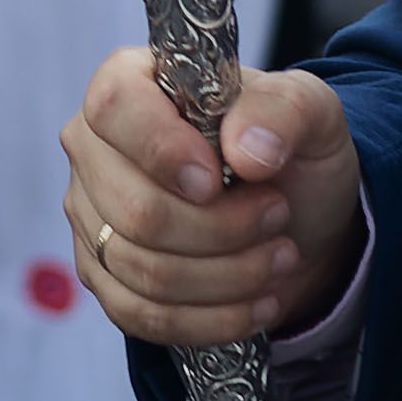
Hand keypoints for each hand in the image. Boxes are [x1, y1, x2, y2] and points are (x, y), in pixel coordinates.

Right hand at [59, 46, 360, 349]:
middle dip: (223, 230)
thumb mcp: (311, 113)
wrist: (293, 217)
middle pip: (135, 210)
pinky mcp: (101, 272)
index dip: (163, 151)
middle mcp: (94, 145)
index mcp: (131, 82)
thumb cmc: (289, 152)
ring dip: (227, 276)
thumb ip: (284, 111)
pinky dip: (210, 318)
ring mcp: (90, 212)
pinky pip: (139, 314)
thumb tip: (247, 149)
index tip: (219, 180)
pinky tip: (256, 303)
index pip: (113, 108)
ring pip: (142, 269)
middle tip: (278, 217)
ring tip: (279, 257)